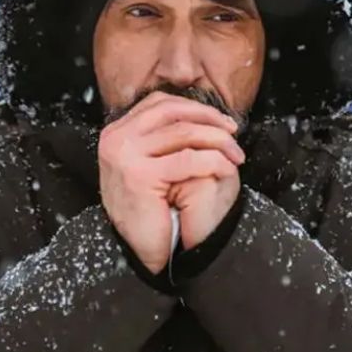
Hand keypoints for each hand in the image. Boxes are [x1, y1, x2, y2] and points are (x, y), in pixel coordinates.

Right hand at [98, 92, 244, 273]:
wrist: (139, 248)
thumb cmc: (148, 209)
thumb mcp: (146, 163)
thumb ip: (158, 137)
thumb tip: (194, 112)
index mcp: (116, 133)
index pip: (158, 103)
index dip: (193, 107)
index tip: (219, 121)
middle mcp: (115, 139)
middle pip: (171, 111)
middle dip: (209, 118)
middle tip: (232, 132)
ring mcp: (124, 155)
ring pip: (184, 133)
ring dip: (218, 141)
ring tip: (235, 155)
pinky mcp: (139, 176)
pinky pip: (189, 160)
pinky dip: (215, 161)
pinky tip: (227, 169)